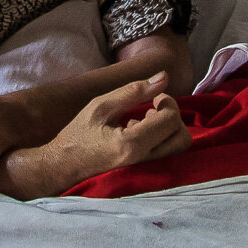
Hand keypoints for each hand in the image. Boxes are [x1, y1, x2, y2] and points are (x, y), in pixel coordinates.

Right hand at [39, 73, 189, 190]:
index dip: (166, 101)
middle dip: (173, 115)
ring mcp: (145, 168)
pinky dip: (161, 137)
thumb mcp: (101, 106)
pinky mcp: (144, 170)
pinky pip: (166, 153)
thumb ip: (133, 91)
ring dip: (168, 128)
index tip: (151, 95)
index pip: (171, 119)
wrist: (64, 166)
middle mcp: (144, 159)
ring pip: (178, 147)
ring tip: (143, 119)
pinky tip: (136, 130)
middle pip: (183, 137)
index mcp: (132, 143)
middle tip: (153, 107)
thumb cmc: (78, 134)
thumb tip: (164, 76)